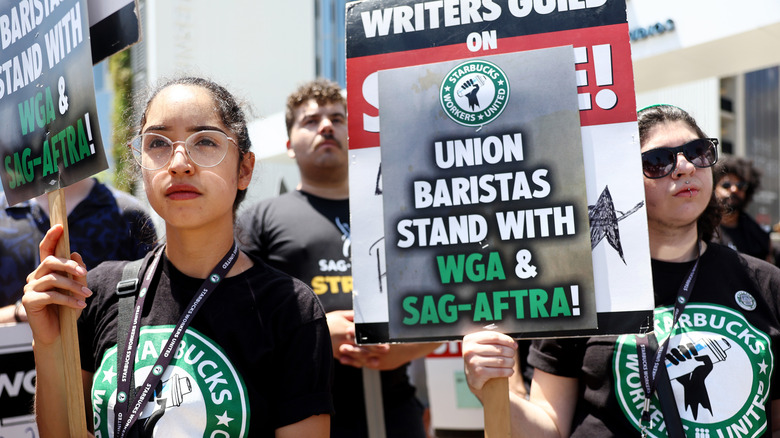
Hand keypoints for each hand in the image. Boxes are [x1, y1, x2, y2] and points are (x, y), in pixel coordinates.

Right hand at [23, 225, 91, 346]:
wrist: (58, 333)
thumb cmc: (68, 309)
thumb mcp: (77, 290)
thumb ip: (78, 274)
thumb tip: (76, 254)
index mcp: (46, 271)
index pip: (47, 250)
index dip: (52, 237)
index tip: (60, 226)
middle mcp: (35, 276)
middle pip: (50, 262)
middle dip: (69, 265)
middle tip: (84, 274)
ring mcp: (30, 288)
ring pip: (53, 279)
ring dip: (73, 286)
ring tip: (87, 295)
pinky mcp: (29, 300)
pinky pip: (51, 295)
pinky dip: (69, 300)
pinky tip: (81, 305)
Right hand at [326, 309, 390, 367]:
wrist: (309, 333)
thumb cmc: (326, 321)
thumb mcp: (338, 315)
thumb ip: (352, 315)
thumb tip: (364, 315)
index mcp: (345, 327)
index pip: (362, 331)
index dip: (373, 334)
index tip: (383, 336)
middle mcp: (343, 339)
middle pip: (361, 343)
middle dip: (374, 346)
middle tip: (386, 349)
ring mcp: (338, 348)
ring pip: (355, 354)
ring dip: (367, 358)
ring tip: (377, 361)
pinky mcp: (334, 354)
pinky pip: (346, 360)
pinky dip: (355, 363)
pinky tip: (363, 365)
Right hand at [462, 331, 516, 400]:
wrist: (472, 377)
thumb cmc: (481, 358)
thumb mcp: (483, 346)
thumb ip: (495, 341)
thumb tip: (514, 344)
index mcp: (471, 339)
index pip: (494, 336)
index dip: (507, 340)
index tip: (514, 345)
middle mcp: (470, 350)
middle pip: (499, 349)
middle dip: (510, 352)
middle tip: (512, 355)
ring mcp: (474, 362)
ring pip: (501, 360)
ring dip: (510, 362)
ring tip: (512, 363)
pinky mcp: (479, 373)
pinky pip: (499, 371)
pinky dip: (508, 371)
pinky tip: (510, 371)